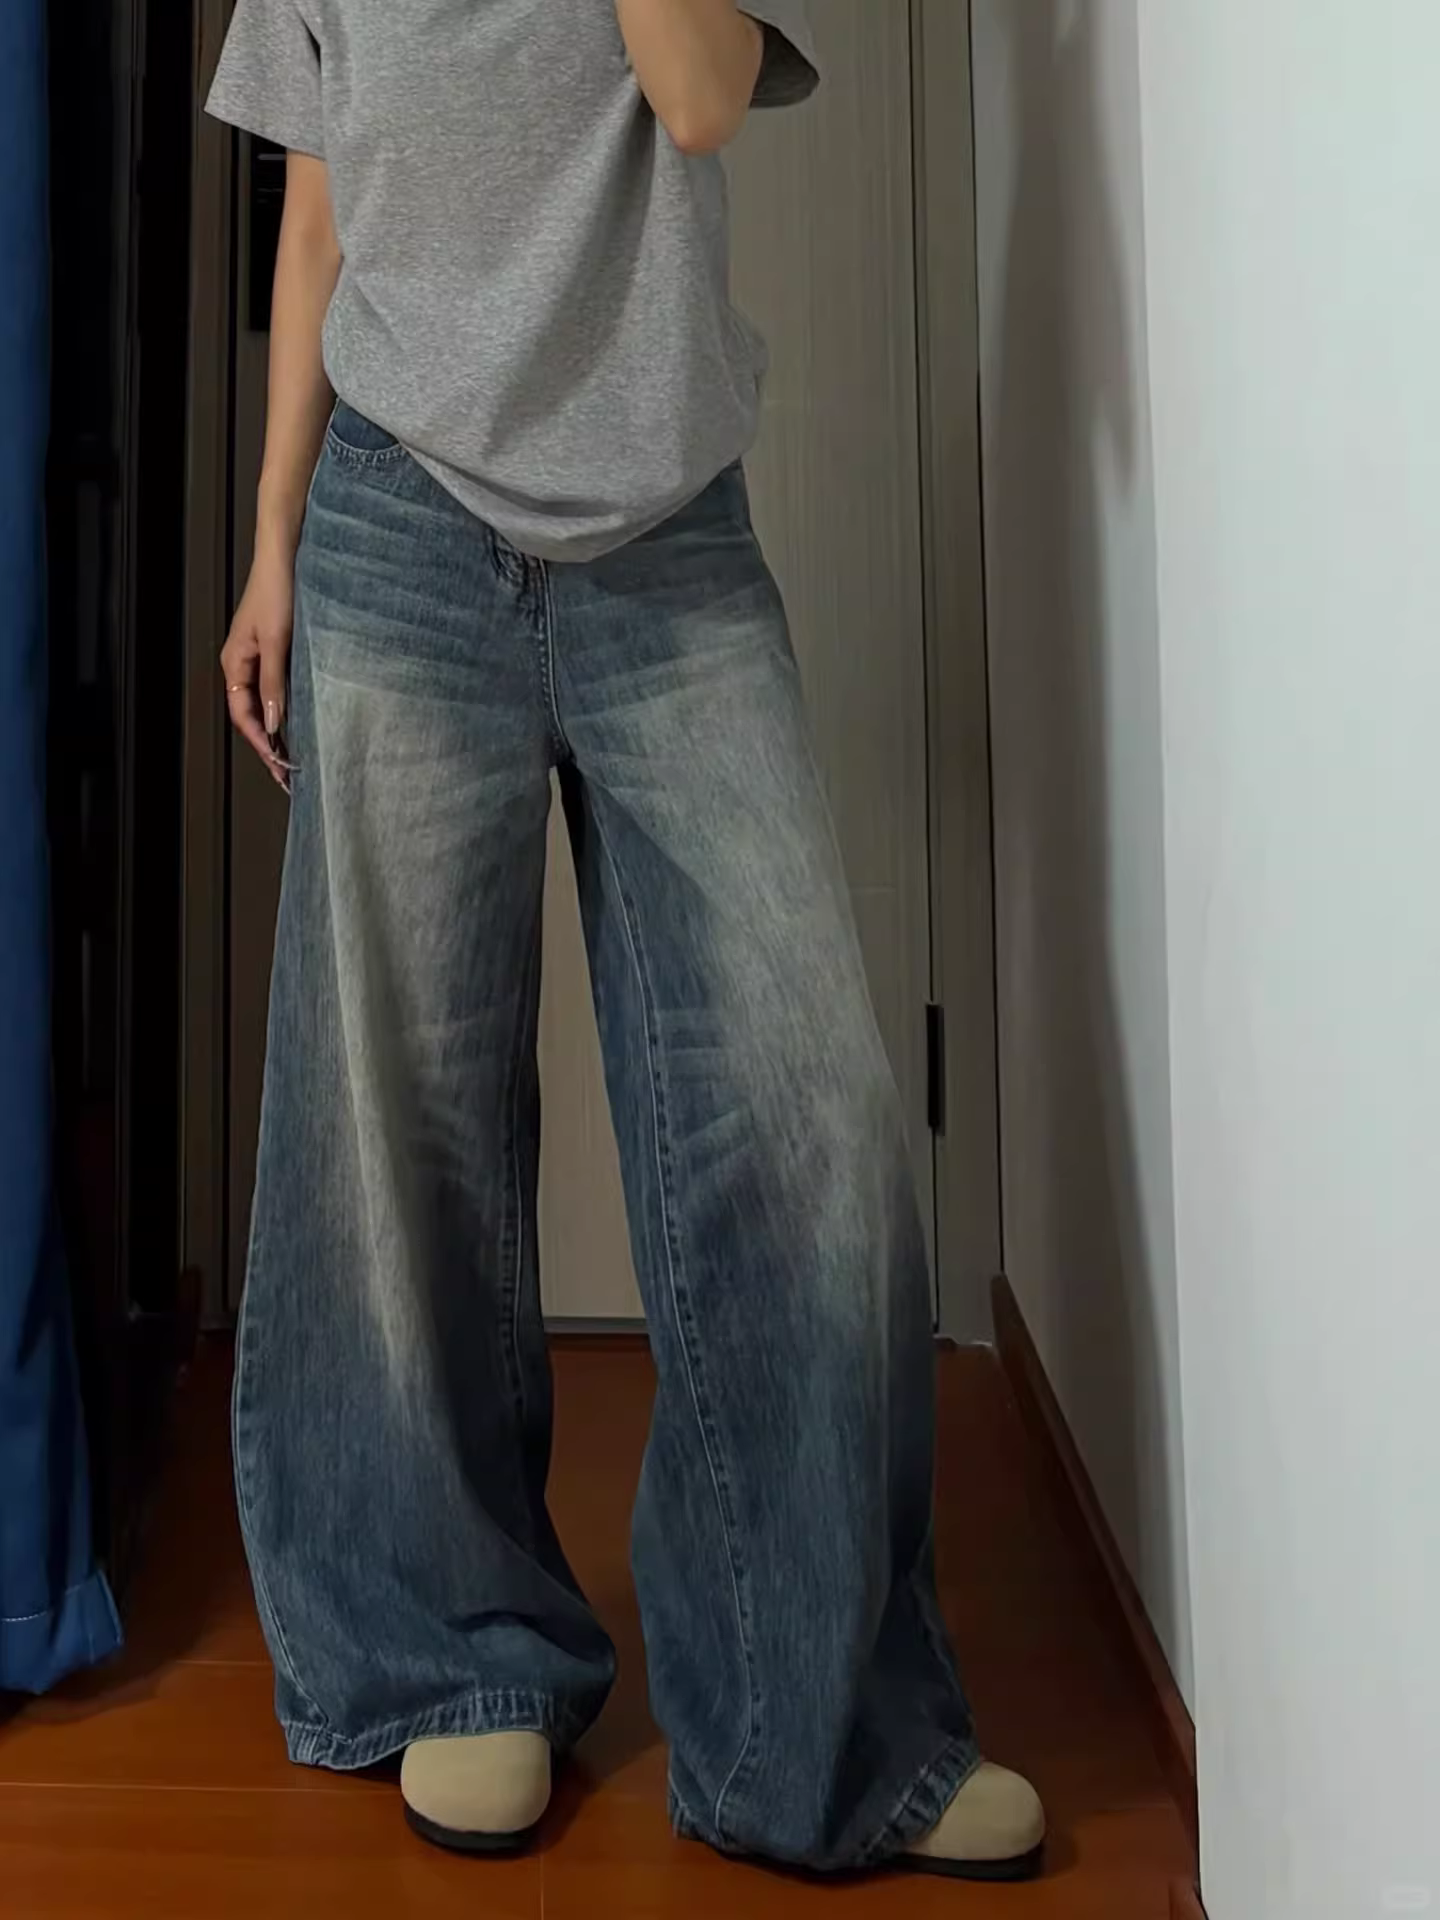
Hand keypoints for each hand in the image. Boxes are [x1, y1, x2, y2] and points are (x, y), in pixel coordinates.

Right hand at [221, 540, 296, 790]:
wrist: (287, 555)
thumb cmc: (279, 591)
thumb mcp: (278, 641)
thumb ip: (274, 683)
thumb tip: (272, 724)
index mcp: (236, 663)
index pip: (243, 716)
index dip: (261, 744)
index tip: (281, 767)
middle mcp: (245, 665)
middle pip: (253, 717)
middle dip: (270, 747)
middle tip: (290, 778)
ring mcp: (262, 659)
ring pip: (266, 706)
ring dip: (280, 733)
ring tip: (296, 761)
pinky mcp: (279, 652)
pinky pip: (279, 691)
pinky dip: (288, 712)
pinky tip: (302, 726)